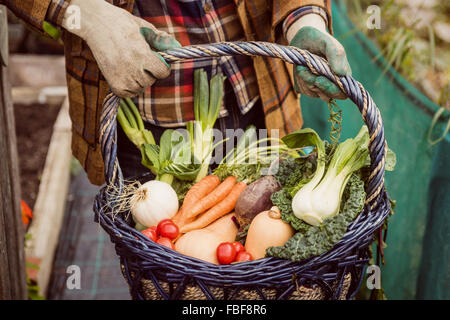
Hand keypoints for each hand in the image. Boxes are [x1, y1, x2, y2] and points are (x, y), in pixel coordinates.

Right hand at [62, 0, 180, 97]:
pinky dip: (130, 87)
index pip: (163, 72)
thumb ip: (161, 40)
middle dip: (149, 72)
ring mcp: (122, 78)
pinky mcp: (113, 84)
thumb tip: (177, 47)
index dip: (161, 65)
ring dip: (139, 80)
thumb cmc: (122, 23)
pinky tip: (126, 74)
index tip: (155, 58)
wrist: (95, 23)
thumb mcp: (144, 28)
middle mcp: (132, 69)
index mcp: (142, 54)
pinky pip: (129, 94)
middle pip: (151, 80)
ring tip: (130, 64)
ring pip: (141, 88)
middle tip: (138, 59)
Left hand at [287, 14, 350, 100]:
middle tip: (304, 69)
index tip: (319, 79)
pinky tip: (300, 68)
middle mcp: (332, 84)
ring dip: (305, 79)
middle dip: (314, 83)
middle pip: (326, 96)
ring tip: (302, 65)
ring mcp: (319, 88)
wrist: (303, 39)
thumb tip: (341, 73)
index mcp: (342, 76)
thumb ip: (336, 55)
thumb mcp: (329, 43)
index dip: (332, 90)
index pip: (342, 93)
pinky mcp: (306, 88)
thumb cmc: (320, 40)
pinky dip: (299, 79)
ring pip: (312, 92)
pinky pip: (303, 90)